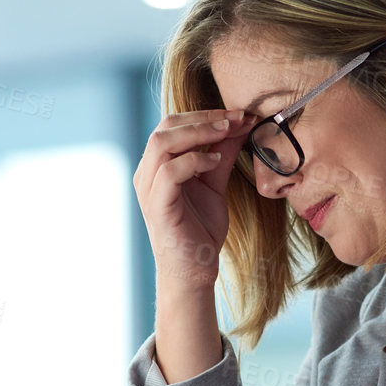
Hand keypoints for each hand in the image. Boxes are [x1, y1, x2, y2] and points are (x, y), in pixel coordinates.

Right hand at [132, 109, 252, 291]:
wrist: (194, 271)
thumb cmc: (200, 230)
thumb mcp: (214, 184)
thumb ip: (221, 155)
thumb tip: (238, 125)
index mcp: (157, 166)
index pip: (173, 124)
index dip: (205, 114)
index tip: (238, 114)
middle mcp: (147, 173)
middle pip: (165, 126)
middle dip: (203, 117)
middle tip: (235, 118)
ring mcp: (148, 189)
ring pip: (162, 143)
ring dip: (198, 132)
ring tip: (227, 132)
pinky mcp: (156, 206)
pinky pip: (169, 172)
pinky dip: (194, 160)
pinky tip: (215, 162)